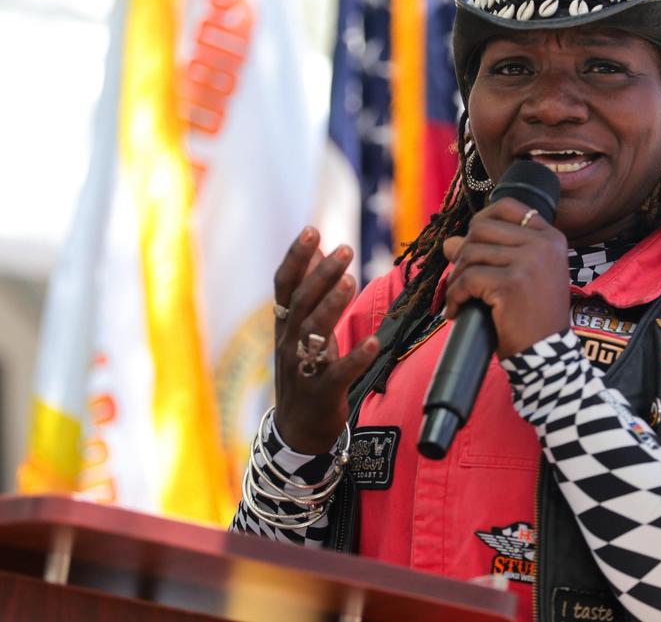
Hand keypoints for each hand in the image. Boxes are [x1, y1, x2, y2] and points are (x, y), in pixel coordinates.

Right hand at [272, 227, 379, 453]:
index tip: (312, 230)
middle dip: (321, 273)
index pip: (285, 285)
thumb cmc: (304, 371)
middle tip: (344, 249)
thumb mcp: (301, 332)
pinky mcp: (322, 392)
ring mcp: (302, 368)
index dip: (296, 257)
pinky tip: (375, 342)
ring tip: (350, 281)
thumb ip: (310, 295)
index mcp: (284, 326)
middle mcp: (288, 343)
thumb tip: (320, 251)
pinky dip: (357, 357)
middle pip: (301, 302)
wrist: (297, 430)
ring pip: (314, 332)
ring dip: (332, 305)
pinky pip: (339, 372)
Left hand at [442, 198, 570, 357]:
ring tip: (459, 297)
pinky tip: (456, 311)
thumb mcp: (518, 278)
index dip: (482, 219)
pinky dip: (454, 296)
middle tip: (462, 279)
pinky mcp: (511, 283)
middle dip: (463, 253)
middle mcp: (544, 245)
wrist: (547, 356)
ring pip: (470, 253)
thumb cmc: (532, 319)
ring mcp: (530, 262)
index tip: (471, 242)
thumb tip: (449, 242)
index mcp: (551, 239)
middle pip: (481, 228)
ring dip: (456, 277)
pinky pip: (467, 279)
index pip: (509, 207)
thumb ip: (491, 254)